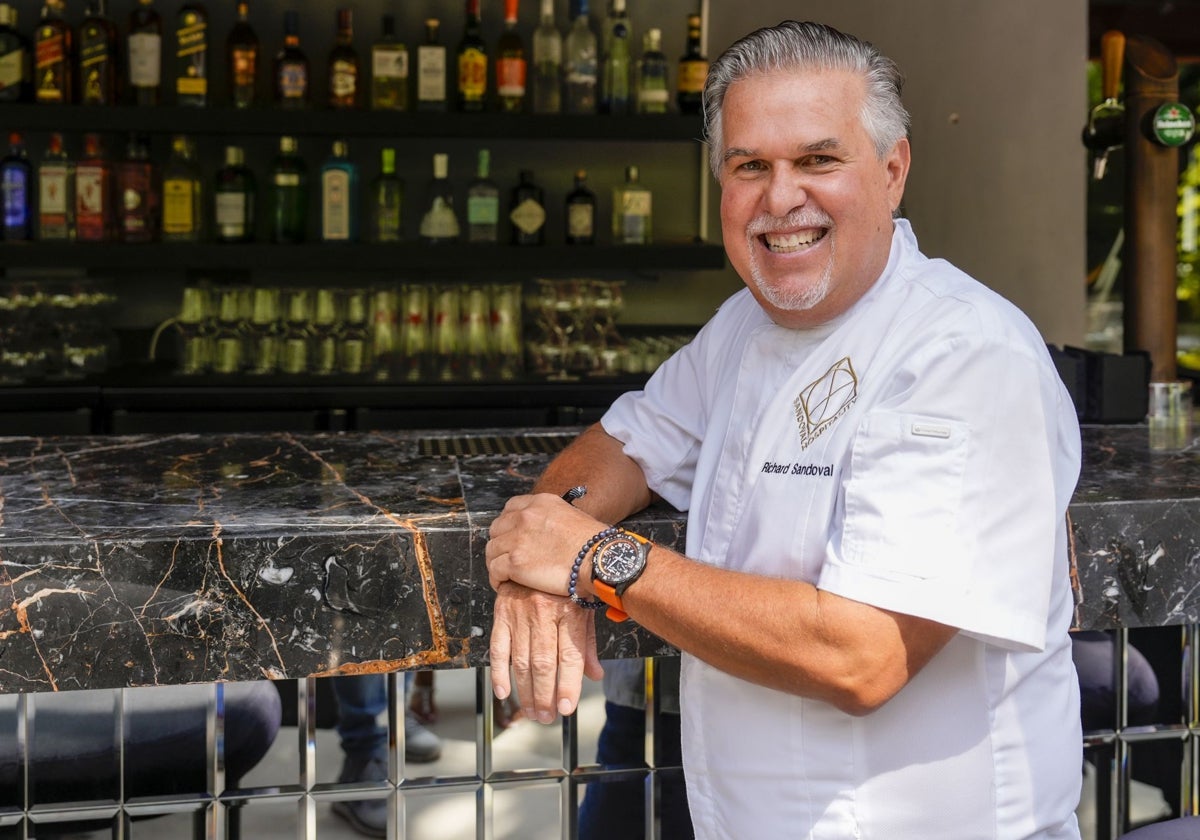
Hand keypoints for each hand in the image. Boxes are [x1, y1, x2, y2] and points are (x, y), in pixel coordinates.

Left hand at [485, 493, 601, 595]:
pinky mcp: (514, 562)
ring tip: (504, 574)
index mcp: (540, 503)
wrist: (598, 559)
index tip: (511, 536)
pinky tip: (503, 584)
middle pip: (497, 528)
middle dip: (500, 543)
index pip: (511, 508)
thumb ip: (552, 520)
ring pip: (492, 550)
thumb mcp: (573, 517)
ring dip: (496, 562)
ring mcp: (517, 539)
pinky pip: (494, 570)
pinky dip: (496, 579)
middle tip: (506, 557)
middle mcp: (525, 517)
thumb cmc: (594, 545)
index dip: (508, 524)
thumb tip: (547, 532)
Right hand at [489, 582, 603, 722]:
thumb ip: (587, 644)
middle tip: (547, 717)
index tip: (566, 708)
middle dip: (545, 695)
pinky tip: (504, 692)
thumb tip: (594, 675)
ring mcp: (521, 614)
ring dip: (526, 692)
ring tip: (532, 712)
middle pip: (544, 663)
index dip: (568, 684)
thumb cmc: (564, 586)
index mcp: (569, 612)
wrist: (536, 553)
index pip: (570, 656)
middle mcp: (544, 614)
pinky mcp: (502, 614)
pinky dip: (499, 673)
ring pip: (522, 661)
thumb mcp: (583, 609)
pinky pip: (499, 648)